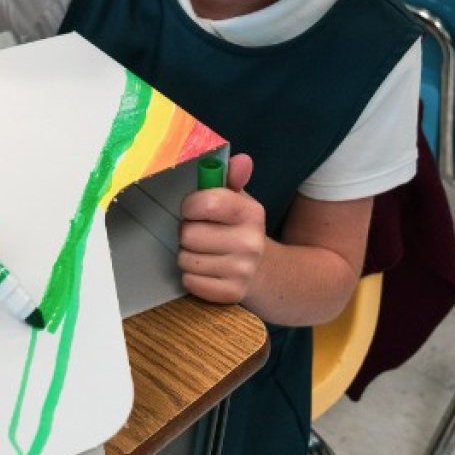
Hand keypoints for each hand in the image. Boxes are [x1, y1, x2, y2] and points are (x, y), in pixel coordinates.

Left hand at [177, 153, 265, 303]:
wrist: (268, 273)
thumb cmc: (241, 230)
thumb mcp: (240, 201)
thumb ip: (233, 178)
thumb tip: (242, 160)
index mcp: (251, 213)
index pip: (206, 203)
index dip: (190, 205)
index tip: (194, 209)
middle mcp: (250, 242)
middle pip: (188, 234)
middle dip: (188, 233)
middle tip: (202, 234)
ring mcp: (242, 270)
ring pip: (185, 259)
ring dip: (188, 256)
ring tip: (205, 252)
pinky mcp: (231, 294)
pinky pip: (190, 282)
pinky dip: (193, 277)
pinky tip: (208, 271)